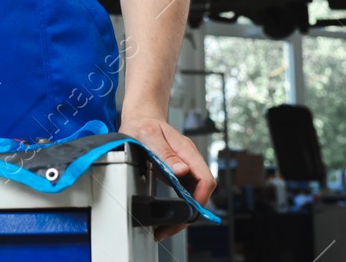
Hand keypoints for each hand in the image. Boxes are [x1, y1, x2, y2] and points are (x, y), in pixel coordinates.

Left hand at [119, 114, 215, 241]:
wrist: (141, 118)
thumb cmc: (144, 125)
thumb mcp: (149, 136)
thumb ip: (165, 154)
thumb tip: (182, 171)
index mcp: (186, 150)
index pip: (205, 178)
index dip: (200, 198)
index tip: (188, 212)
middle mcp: (189, 159)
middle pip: (203, 190)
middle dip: (192, 211)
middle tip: (170, 228)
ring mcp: (185, 166)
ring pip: (195, 193)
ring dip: (186, 211)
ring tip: (167, 227)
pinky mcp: (178, 172)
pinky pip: (186, 191)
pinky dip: (180, 205)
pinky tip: (169, 215)